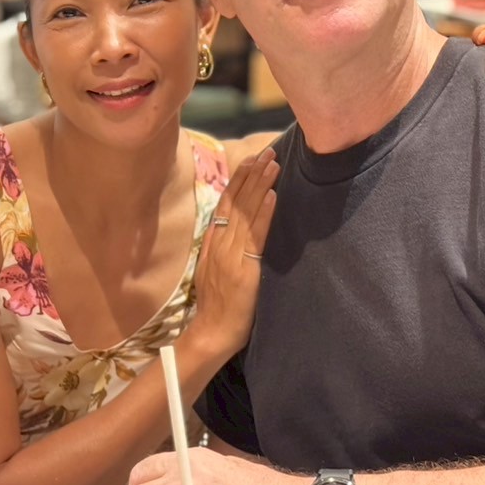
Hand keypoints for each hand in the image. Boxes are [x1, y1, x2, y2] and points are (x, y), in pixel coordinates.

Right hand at [188, 148, 277, 357]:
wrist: (211, 333)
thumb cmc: (217, 306)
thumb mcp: (212, 269)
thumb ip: (220, 247)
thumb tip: (231, 226)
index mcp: (213, 242)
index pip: (226, 202)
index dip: (239, 179)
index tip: (251, 159)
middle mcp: (220, 243)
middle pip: (237, 201)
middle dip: (252, 174)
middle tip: (268, 152)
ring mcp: (231, 255)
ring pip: (246, 212)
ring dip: (261, 185)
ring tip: (273, 164)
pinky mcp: (243, 269)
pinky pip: (255, 237)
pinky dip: (263, 214)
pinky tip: (272, 196)